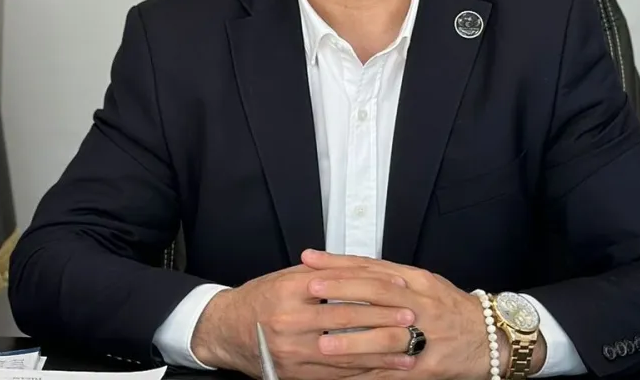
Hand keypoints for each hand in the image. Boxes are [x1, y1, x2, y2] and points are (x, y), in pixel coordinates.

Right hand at [190, 262, 421, 379]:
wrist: (226, 331)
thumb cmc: (258, 301)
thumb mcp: (286, 278)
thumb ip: (323, 273)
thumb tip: (363, 270)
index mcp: (291, 291)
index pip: (341, 288)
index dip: (374, 289)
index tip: (399, 289)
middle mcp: (290, 322)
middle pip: (347, 321)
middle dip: (384, 321)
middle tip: (413, 320)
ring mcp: (292, 351)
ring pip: (346, 353)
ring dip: (381, 354)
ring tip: (409, 352)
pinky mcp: (294, 374)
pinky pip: (335, 376)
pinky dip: (362, 374)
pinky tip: (382, 372)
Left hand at [300, 250, 546, 379]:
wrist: (493, 337)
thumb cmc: (451, 308)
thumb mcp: (423, 283)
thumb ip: (388, 277)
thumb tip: (344, 268)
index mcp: (417, 281)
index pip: (373, 268)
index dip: (340, 263)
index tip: (311, 261)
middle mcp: (422, 303)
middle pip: (378, 293)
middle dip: (342, 291)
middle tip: (310, 289)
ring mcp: (428, 336)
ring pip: (387, 336)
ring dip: (354, 341)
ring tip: (323, 342)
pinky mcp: (430, 366)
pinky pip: (396, 372)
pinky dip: (371, 375)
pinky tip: (347, 378)